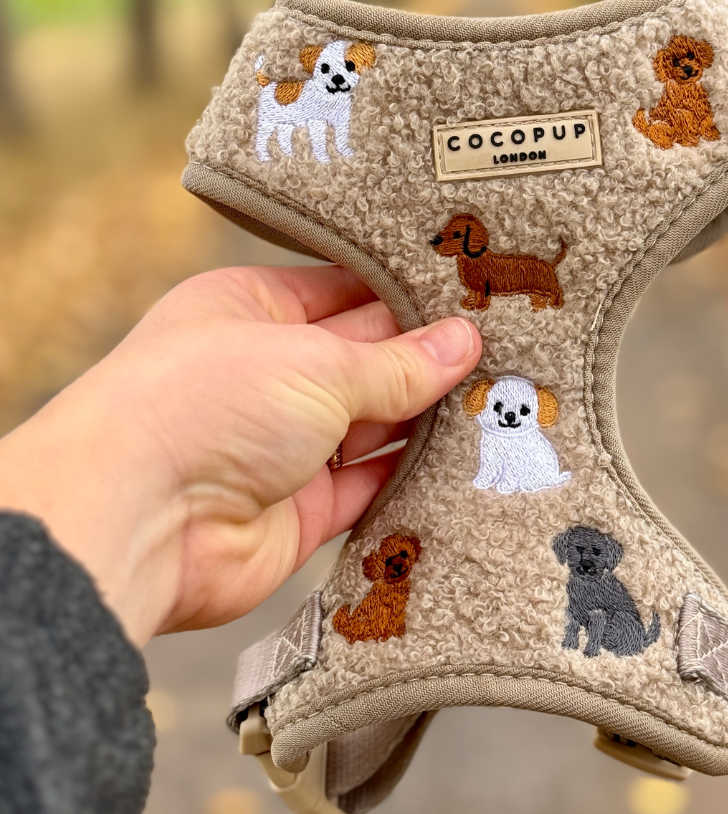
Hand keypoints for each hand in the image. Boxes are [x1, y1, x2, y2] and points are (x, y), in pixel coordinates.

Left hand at [0, 266, 480, 645]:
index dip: (406, 292)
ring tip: (498, 398)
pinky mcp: (300, 509)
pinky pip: (370, 487)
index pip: (344, 290)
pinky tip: (462, 458)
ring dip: (426, 418)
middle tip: (502, 346)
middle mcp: (267, 375)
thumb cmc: (202, 407)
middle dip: (427, 358)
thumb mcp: (314, 363)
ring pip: (374, 425)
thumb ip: (396, 363)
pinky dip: (412, 477)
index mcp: (252, 311)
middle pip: (365, 360)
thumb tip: (463, 344)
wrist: (139, 522)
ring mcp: (283, 445)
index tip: (470, 294)